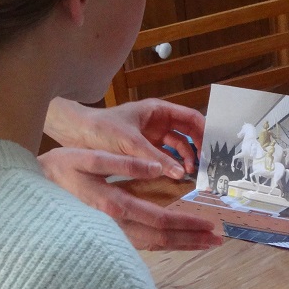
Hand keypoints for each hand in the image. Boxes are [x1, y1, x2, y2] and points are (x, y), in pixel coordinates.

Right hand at [38, 148, 222, 250]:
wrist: (24, 194)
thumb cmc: (55, 170)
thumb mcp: (86, 156)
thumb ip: (123, 163)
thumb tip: (159, 167)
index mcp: (113, 207)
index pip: (160, 220)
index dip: (188, 224)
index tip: (210, 224)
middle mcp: (114, 228)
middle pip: (162, 239)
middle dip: (192, 240)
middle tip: (219, 239)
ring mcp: (109, 236)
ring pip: (153, 245)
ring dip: (182, 244)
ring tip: (207, 243)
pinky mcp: (106, 236)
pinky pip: (141, 244)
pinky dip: (164, 243)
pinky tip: (179, 239)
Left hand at [44, 97, 205, 178]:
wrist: (74, 134)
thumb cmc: (101, 129)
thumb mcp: (130, 144)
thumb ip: (156, 158)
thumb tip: (181, 174)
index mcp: (158, 111)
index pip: (191, 118)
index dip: (205, 131)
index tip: (214, 148)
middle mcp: (158, 122)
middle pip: (189, 134)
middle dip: (199, 149)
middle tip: (206, 166)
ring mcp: (152, 136)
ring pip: (179, 148)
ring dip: (186, 160)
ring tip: (189, 175)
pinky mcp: (144, 150)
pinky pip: (165, 157)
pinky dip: (172, 166)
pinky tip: (176, 177)